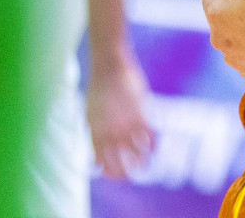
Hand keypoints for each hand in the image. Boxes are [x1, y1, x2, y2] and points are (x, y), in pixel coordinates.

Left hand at [86, 45, 155, 179]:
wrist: (109, 67)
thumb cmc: (99, 91)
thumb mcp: (90, 116)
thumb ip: (95, 137)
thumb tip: (96, 159)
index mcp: (96, 133)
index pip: (103, 163)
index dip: (110, 173)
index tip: (116, 176)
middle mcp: (110, 132)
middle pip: (120, 162)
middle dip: (126, 173)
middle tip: (132, 176)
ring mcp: (126, 123)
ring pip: (137, 152)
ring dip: (142, 161)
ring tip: (146, 166)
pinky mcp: (140, 113)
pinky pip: (149, 135)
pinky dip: (152, 144)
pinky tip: (153, 148)